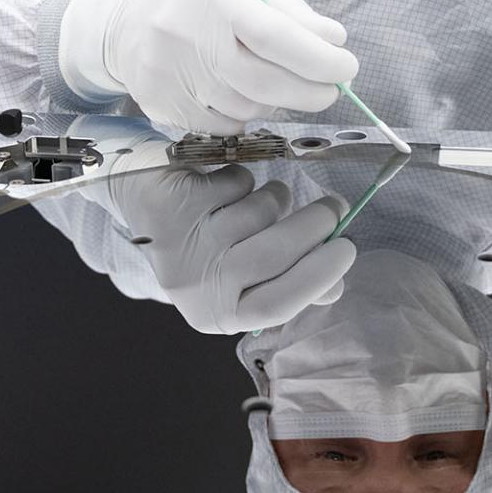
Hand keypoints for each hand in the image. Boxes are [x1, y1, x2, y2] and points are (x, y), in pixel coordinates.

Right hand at [64, 0, 358, 133]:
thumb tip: (334, 41)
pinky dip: (247, 115)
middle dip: (310, 92)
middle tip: (330, 89)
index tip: (346, 67)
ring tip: (281, 83)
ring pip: (247, 108)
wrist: (127, 20)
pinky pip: (224, 125)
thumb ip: (292, 10)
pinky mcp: (162, 105)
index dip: (317, 58)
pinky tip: (245, 94)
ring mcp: (169, 74)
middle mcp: (185, 33)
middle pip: (263, 82)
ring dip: (279, 103)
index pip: (273, 33)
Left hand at [110, 163, 354, 332]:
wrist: (144, 201)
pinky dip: (243, 179)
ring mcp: (183, 243)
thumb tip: (336, 288)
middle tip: (337, 206)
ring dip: (275, 197)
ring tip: (265, 198)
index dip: (318, 278)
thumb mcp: (244, 274)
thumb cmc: (207, 241)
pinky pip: (235, 182)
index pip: (276, 306)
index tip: (347, 247)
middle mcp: (197, 286)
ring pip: (258, 212)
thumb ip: (291, 283)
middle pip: (273, 255)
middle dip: (315, 226)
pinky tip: (224, 186)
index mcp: (219, 313)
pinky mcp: (176, 202)